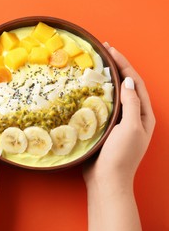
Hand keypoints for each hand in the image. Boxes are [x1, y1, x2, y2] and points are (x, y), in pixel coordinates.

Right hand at [83, 43, 155, 187]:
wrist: (107, 180)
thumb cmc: (121, 156)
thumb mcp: (131, 128)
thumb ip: (131, 104)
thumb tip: (126, 81)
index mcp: (144, 115)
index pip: (135, 83)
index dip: (124, 65)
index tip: (111, 50)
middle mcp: (133, 115)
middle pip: (126, 85)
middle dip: (116, 67)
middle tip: (102, 52)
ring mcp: (119, 121)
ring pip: (114, 94)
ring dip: (106, 79)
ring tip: (96, 66)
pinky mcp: (106, 127)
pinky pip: (103, 106)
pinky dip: (97, 94)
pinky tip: (88, 90)